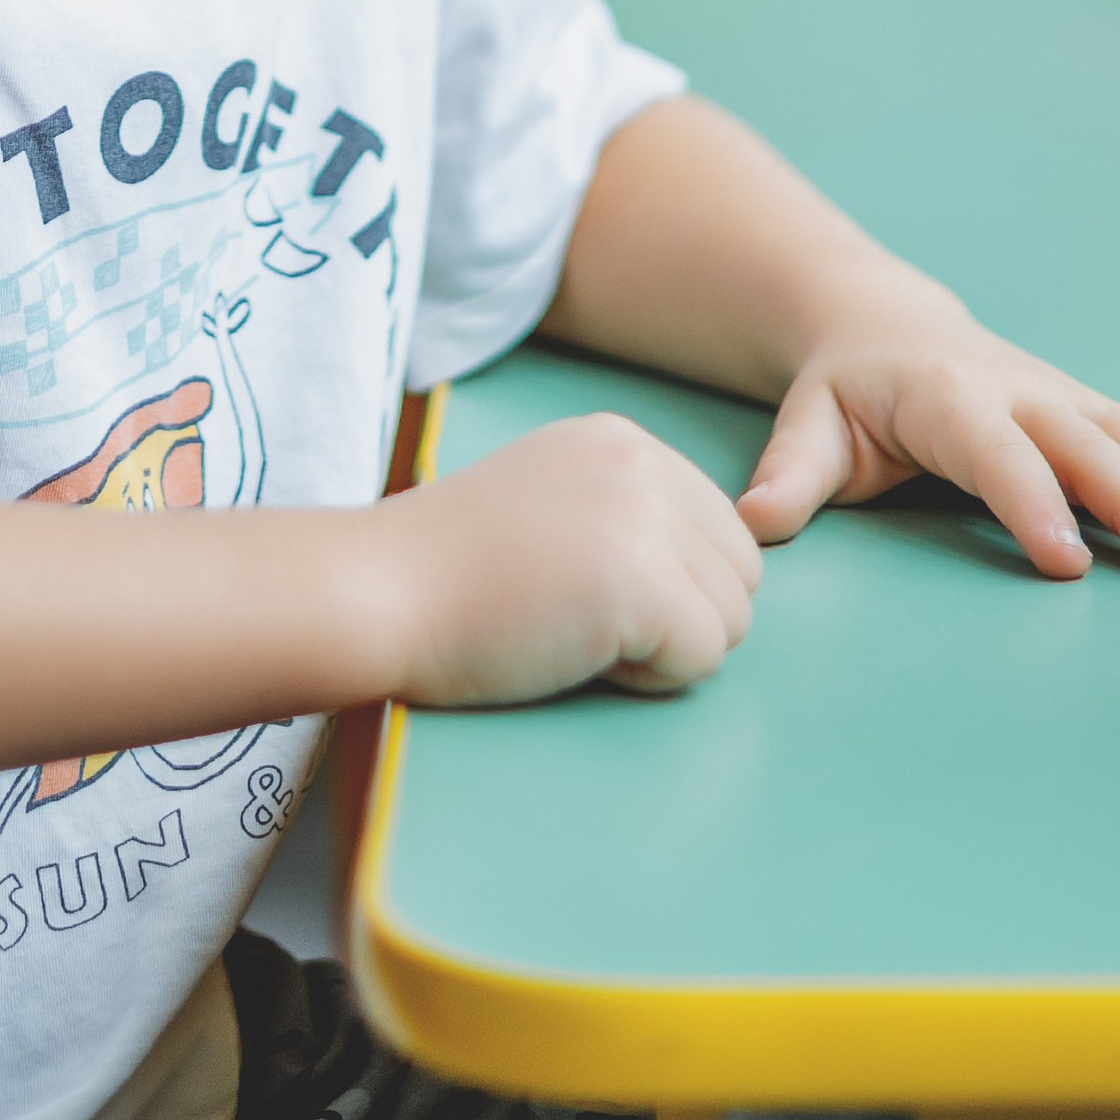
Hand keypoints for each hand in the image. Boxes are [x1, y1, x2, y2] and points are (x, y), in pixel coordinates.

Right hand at [383, 410, 763, 705]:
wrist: (379, 590)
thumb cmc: (448, 570)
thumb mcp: (551, 501)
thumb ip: (623, 511)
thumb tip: (704, 571)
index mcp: (620, 440)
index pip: (718, 528)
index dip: (666, 582)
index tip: (580, 585)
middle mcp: (644, 462)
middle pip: (740, 571)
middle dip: (682, 615)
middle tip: (582, 618)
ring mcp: (647, 517)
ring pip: (733, 619)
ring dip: (668, 648)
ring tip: (577, 631)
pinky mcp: (643, 582)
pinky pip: (705, 658)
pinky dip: (650, 679)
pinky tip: (577, 652)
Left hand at [739, 281, 1119, 580]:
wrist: (880, 323)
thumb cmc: (843, 391)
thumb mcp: (808, 427)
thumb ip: (790, 476)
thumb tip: (754, 523)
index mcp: (944, 398)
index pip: (993, 455)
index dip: (1029, 503)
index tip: (1066, 560)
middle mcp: (1014, 391)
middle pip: (1082, 445)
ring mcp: (1059, 397)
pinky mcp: (1086, 408)